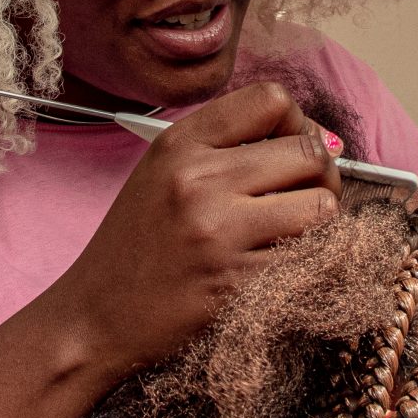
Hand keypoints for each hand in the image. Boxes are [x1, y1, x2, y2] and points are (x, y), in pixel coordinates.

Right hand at [36, 80, 342, 376]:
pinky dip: (305, 262)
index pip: (273, 100)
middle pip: (308, 153)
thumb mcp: (163, 174)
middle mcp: (199, 180)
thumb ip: (228, 149)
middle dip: (321, 176)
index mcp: (180, 145)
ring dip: (319, 222)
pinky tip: (275, 265)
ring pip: (321, 206)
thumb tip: (320, 141)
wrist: (95, 317)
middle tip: (305, 197)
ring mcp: (218, 232)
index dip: (298, 124)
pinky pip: (308, 258)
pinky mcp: (237, 282)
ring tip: (293, 232)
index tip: (291, 149)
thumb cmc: (136, 247)